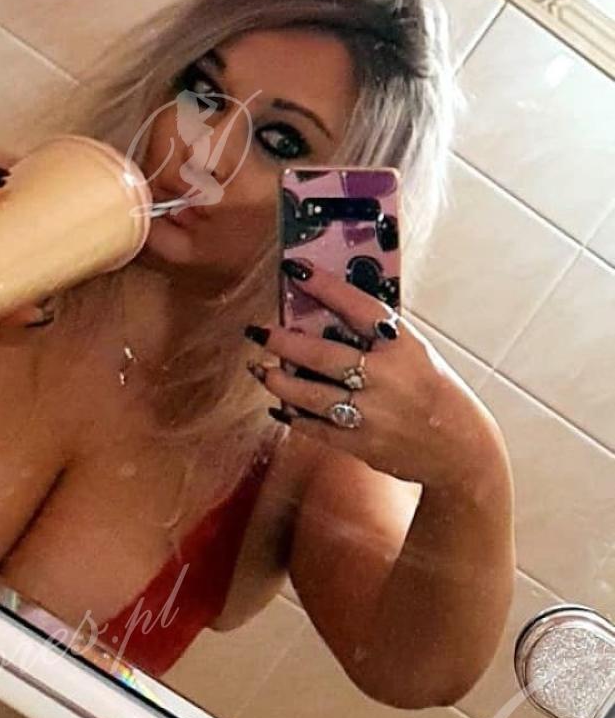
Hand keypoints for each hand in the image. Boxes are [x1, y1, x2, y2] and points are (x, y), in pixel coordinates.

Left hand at [244, 259, 499, 489]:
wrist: (459, 449)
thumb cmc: (433, 389)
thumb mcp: (415, 351)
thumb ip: (377, 335)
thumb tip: (322, 313)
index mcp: (403, 346)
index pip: (358, 306)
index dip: (324, 286)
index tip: (295, 269)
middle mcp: (386, 378)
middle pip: (321, 354)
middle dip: (282, 341)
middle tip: (257, 331)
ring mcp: (371, 414)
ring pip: (308, 393)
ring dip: (276, 379)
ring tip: (259, 368)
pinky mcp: (360, 445)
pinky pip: (313, 427)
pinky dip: (291, 414)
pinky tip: (278, 403)